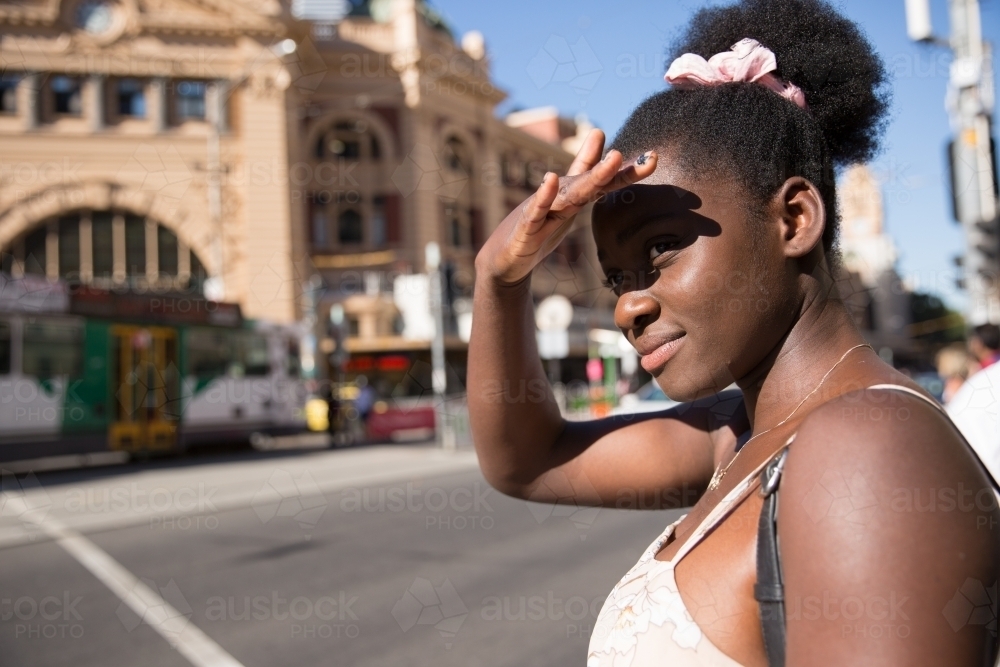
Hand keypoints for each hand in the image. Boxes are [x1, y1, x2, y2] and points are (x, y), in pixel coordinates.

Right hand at [475, 128, 656, 285]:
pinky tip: (550, 180)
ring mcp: (541, 212)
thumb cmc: (537, 229)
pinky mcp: (525, 230)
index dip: (627, 173)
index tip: (653, 158)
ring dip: (588, 177)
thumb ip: (584, 173)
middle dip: (607, 170)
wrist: (504, 259)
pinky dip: (543, 196)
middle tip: (626, 154)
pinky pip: (536, 212)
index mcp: (572, 199)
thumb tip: (602, 141)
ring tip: (609, 160)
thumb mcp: (566, 204)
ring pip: (568, 195)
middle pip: (588, 184)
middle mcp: (559, 199)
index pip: (603, 183)